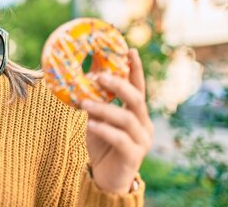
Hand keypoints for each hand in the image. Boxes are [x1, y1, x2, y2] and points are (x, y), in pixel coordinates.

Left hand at [81, 49, 153, 193]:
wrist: (106, 177)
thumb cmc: (102, 144)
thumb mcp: (97, 119)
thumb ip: (95, 102)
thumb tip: (85, 77)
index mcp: (137, 113)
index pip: (138, 87)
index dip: (135, 69)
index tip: (129, 50)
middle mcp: (144, 124)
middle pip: (136, 99)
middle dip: (118, 85)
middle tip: (98, 76)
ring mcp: (142, 141)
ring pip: (126, 119)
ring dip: (104, 108)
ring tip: (84, 103)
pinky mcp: (133, 156)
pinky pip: (120, 139)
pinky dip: (104, 129)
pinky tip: (90, 124)